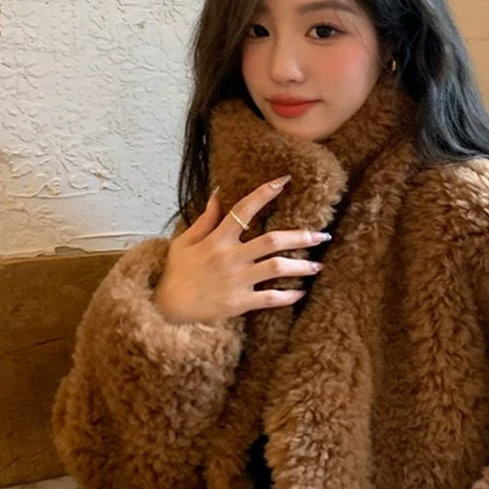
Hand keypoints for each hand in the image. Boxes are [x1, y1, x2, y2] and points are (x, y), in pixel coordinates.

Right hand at [151, 176, 330, 323]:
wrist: (166, 308)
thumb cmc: (176, 273)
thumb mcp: (184, 242)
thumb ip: (205, 219)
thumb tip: (218, 194)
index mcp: (217, 239)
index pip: (244, 209)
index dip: (264, 193)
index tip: (284, 181)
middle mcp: (230, 257)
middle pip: (273, 241)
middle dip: (301, 236)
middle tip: (322, 235)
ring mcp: (237, 280)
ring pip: (277, 268)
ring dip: (302, 266)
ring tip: (318, 265)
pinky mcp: (240, 303)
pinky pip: (270, 298)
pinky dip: (288, 296)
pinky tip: (301, 292)